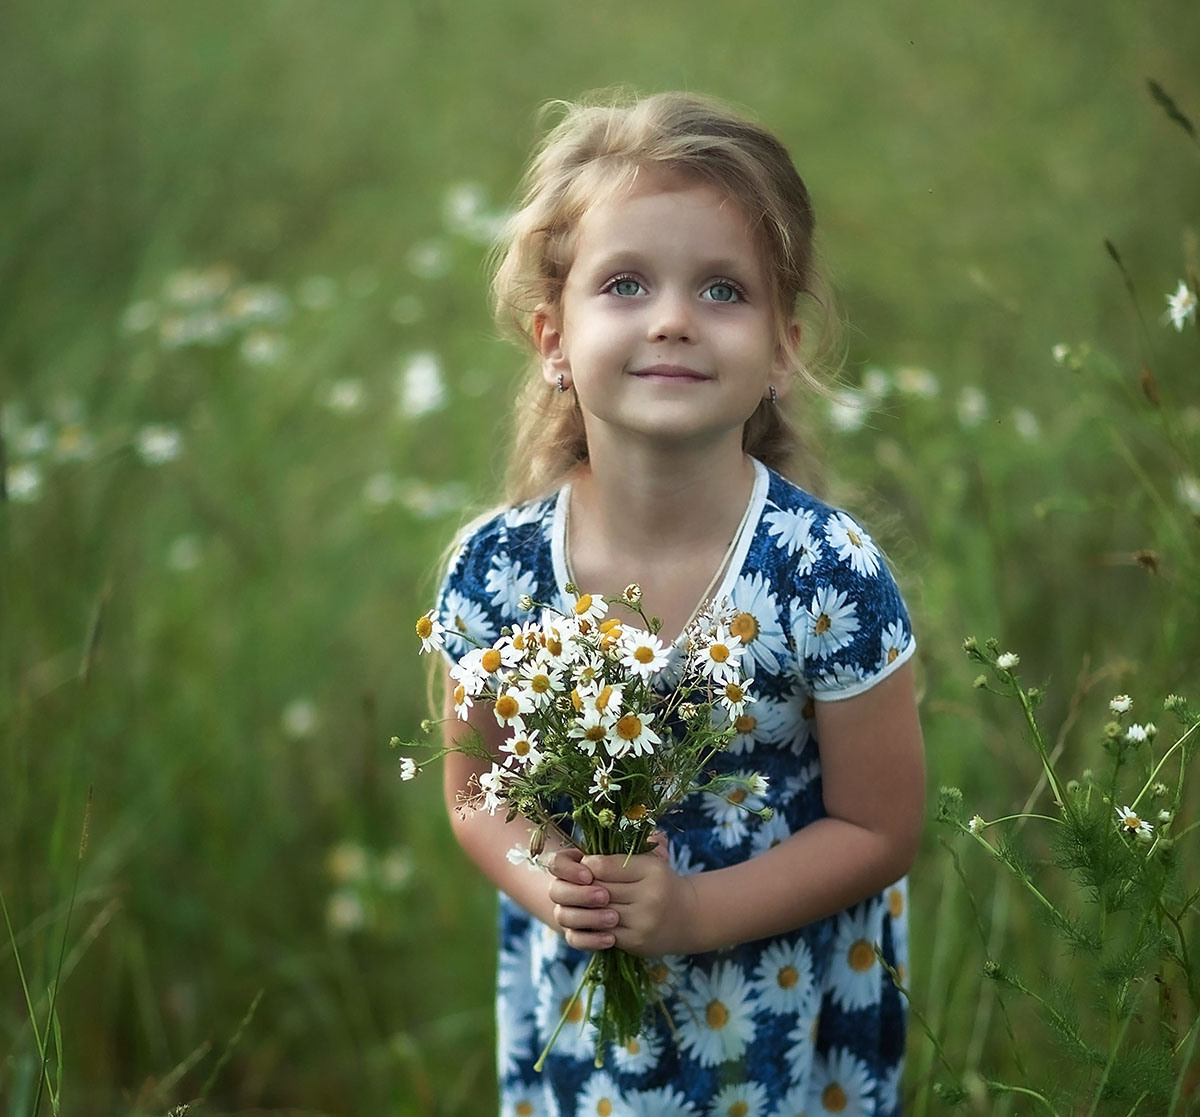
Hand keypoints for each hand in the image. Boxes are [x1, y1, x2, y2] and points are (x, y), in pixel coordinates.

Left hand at [548, 835, 698, 956]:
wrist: (689, 916)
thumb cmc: (662, 884)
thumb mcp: (648, 863)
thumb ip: (619, 859)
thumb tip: (582, 861)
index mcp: (649, 870)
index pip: (603, 866)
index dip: (587, 866)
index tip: (583, 867)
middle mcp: (649, 895)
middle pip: (598, 890)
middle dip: (582, 888)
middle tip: (573, 885)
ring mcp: (643, 921)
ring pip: (598, 914)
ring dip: (583, 909)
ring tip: (577, 903)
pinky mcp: (637, 941)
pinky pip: (603, 934)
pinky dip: (592, 928)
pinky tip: (589, 920)